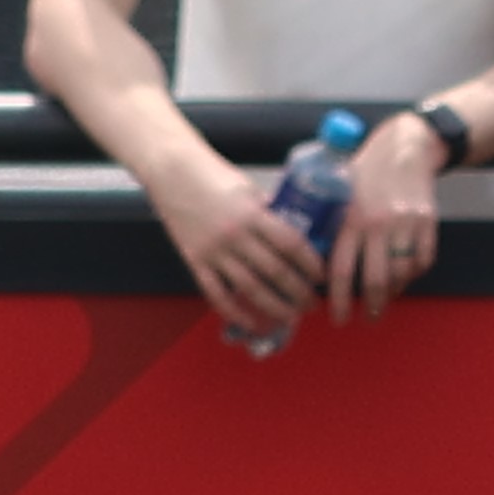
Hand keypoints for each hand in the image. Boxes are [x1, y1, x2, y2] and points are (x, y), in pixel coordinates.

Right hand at [157, 154, 324, 342]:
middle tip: (312, 304)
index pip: (291, 245)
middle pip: (275, 272)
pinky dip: (234, 311)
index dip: (310, 264)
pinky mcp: (194, 260)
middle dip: (298, 292)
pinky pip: (216, 293)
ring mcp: (214, 250)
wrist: (171, 171)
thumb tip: (295, 232)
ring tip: (291, 318)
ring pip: (249, 288)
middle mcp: (235, 235)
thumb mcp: (249, 189)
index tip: (322, 277)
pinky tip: (251, 323)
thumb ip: (269, 213)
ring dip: (274, 307)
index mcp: (253, 214)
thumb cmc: (213, 175)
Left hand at [335, 119, 448, 319]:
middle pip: (375, 280)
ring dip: (394, 292)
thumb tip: (311, 259)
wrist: (404, 149)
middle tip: (368, 319)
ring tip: (386, 299)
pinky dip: (414, 273)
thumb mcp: (339, 195)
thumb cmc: (365, 173)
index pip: (341, 271)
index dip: (338, 301)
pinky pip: (423, 260)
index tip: (337, 318)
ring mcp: (405, 224)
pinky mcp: (427, 222)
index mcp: (350, 220)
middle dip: (371, 306)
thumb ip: (330, 225)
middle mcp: (377, 224)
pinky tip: (406, 276)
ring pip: (402, 273)